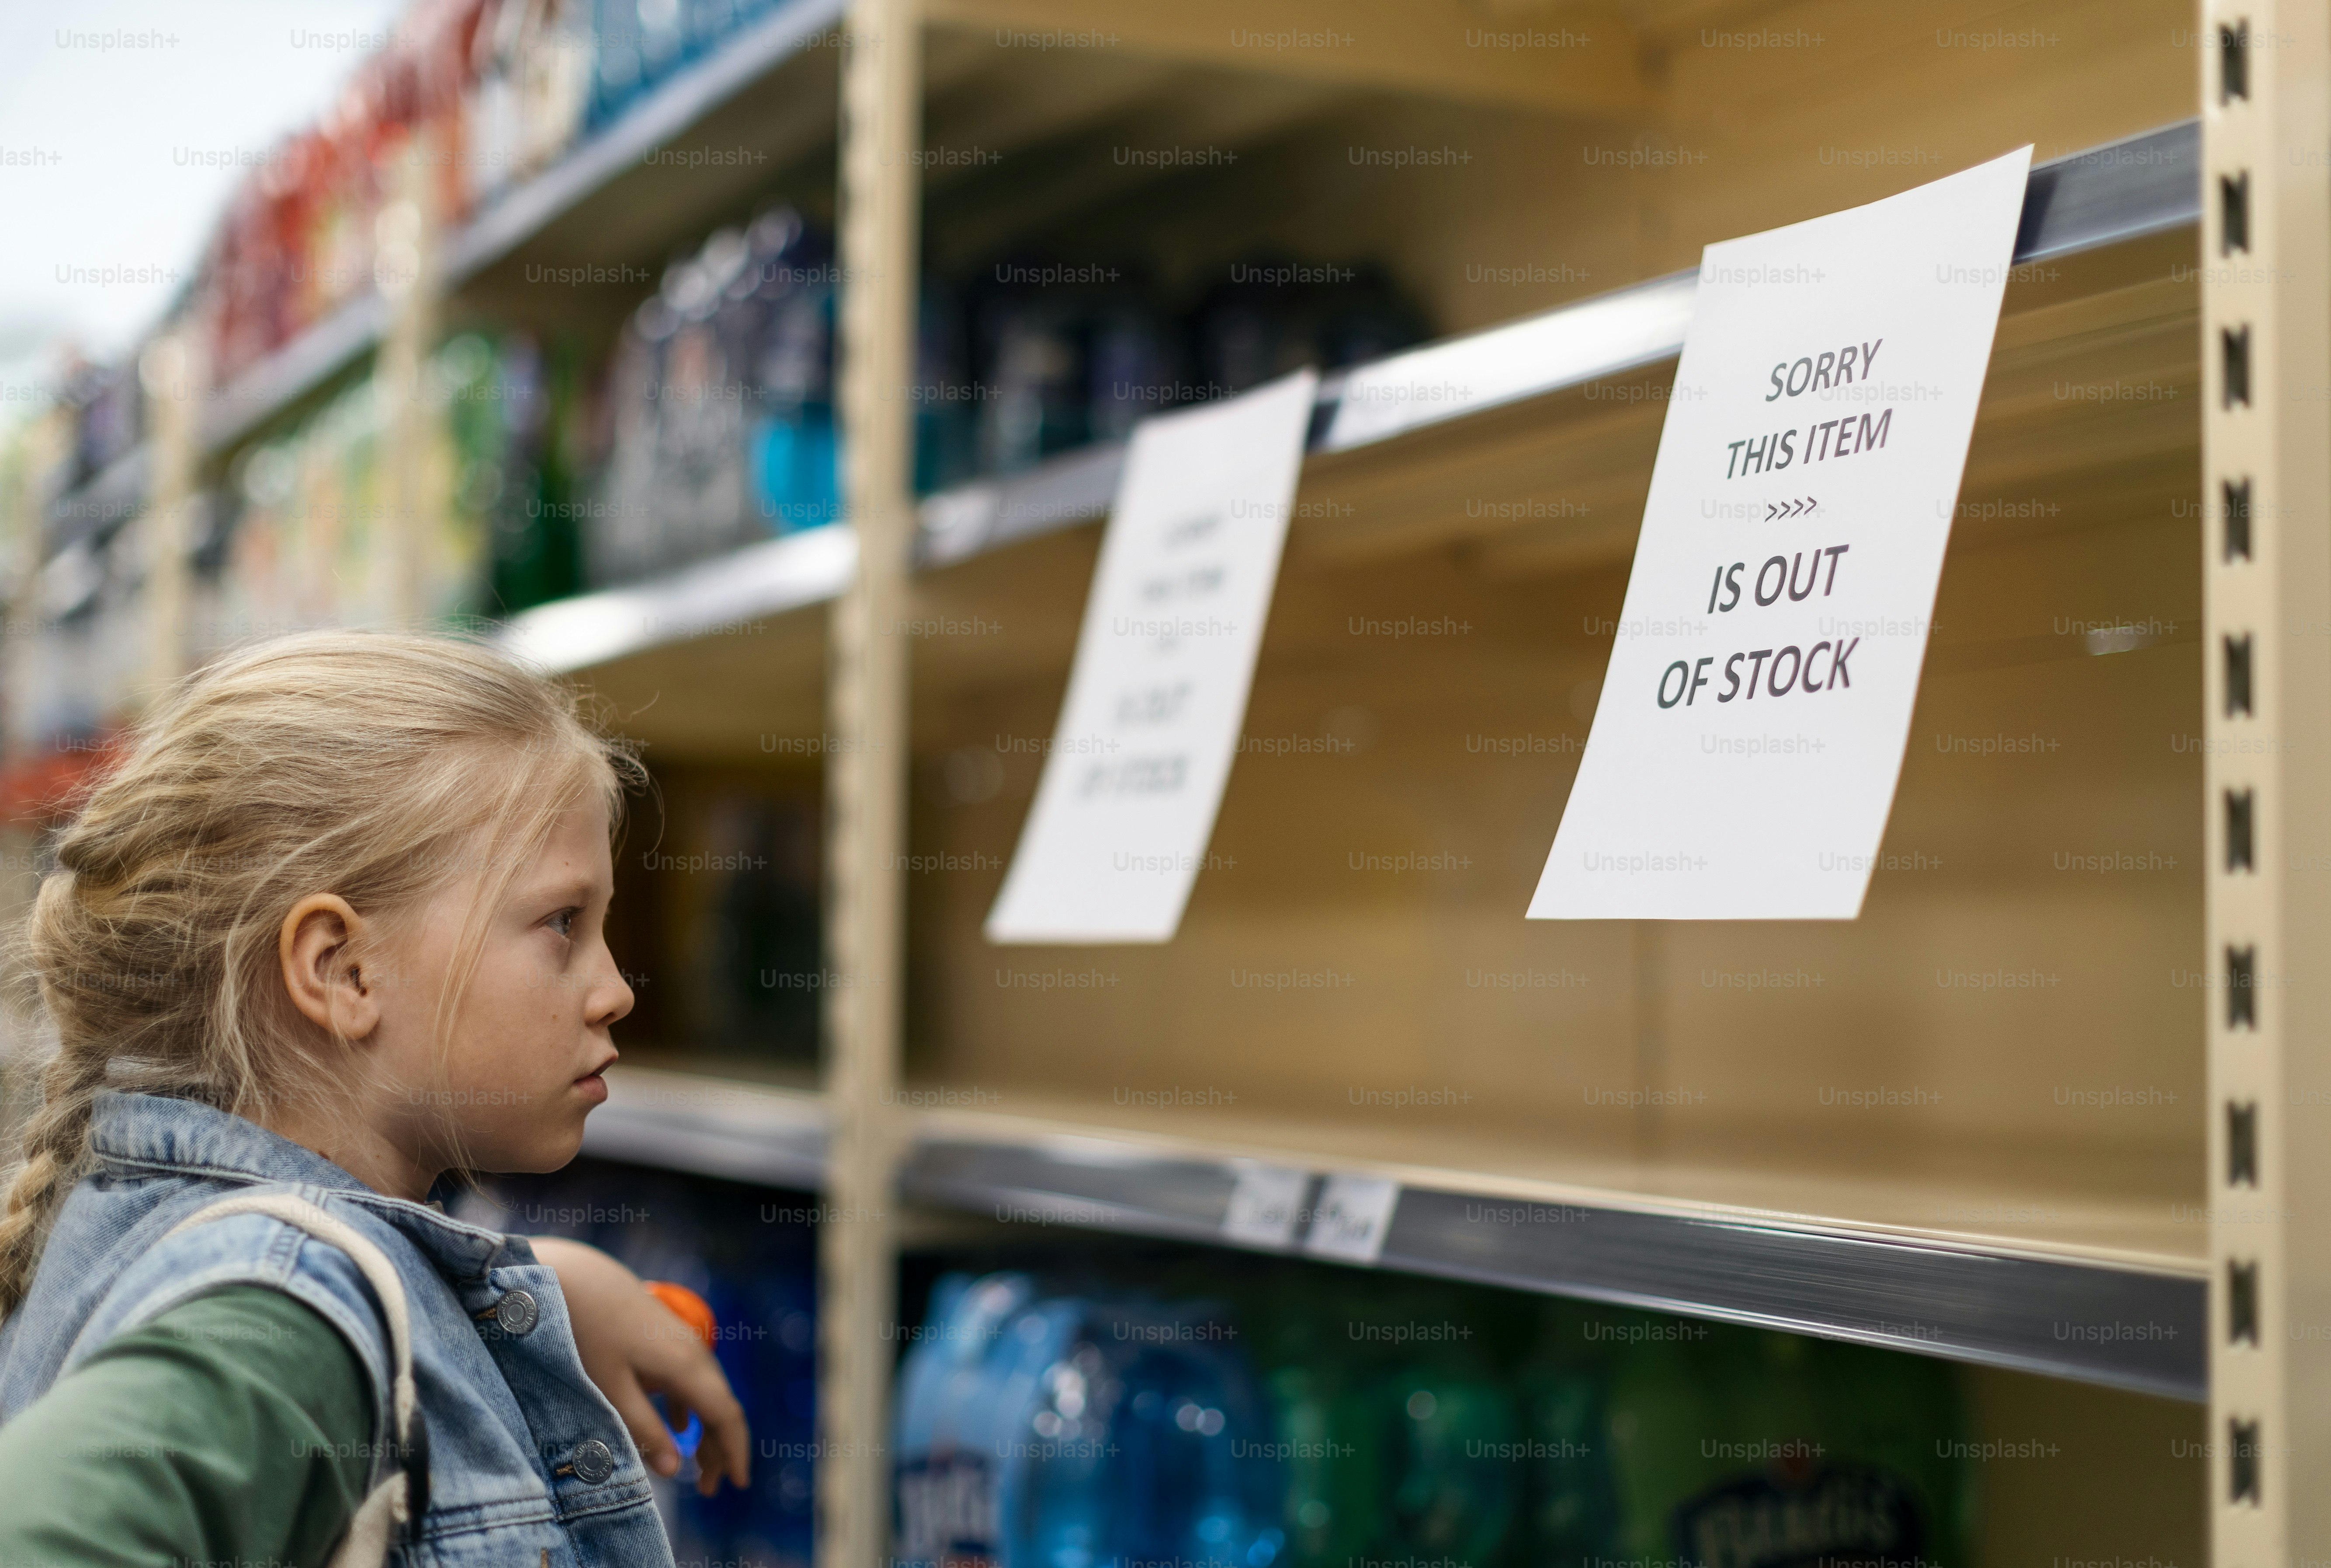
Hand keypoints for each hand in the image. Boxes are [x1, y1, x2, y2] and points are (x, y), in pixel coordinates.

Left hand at [530, 1236, 751, 1495]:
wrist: (569, 1275)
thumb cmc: (585, 1333)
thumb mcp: (611, 1390)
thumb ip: (643, 1430)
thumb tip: (674, 1469)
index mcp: (686, 1366)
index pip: (726, 1416)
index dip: (735, 1451)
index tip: (738, 1484)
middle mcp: (691, 1350)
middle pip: (719, 1405)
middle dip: (719, 1448)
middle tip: (708, 1489)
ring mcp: (677, 1338)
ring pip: (703, 1390)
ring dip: (703, 1428)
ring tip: (694, 1465)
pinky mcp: (661, 1333)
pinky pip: (687, 1376)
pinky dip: (688, 1405)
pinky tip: (679, 1421)